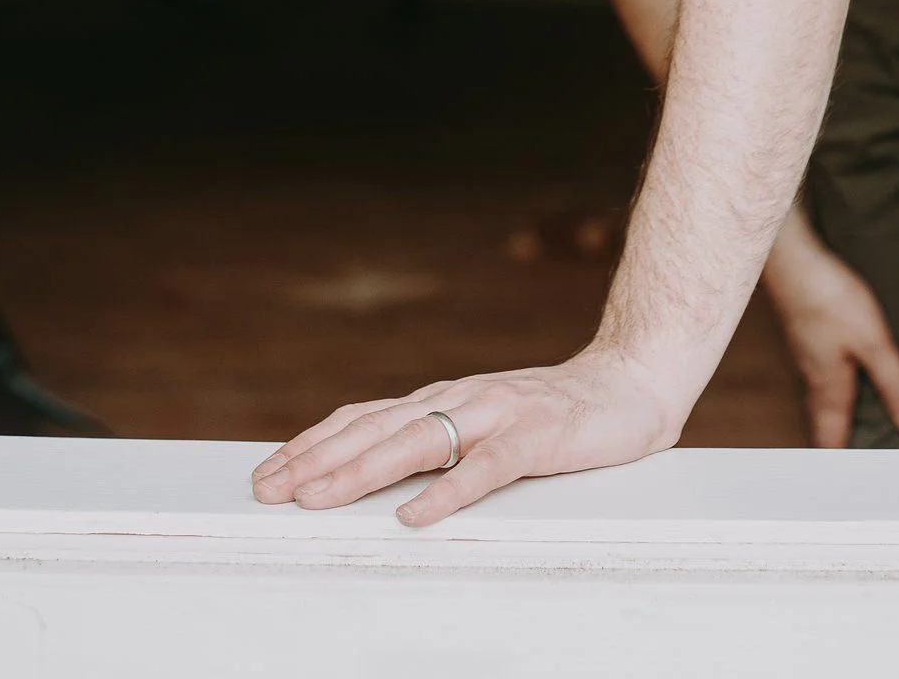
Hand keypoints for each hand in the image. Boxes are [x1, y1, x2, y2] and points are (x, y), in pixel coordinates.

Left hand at [252, 345, 678, 526]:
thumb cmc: (553, 415)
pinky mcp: (536, 436)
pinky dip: (447, 491)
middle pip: (376, 430)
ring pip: (418, 442)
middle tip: (271, 490)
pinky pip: (486, 468)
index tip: (268, 472)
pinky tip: (416, 514)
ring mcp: (497, 413)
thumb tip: (369, 472)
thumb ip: (436, 442)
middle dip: (318, 461)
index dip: (314, 444)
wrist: (630, 383)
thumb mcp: (482, 426)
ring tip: (320, 499)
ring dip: (362, 471)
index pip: (364, 418)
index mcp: (444, 400)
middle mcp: (461, 398)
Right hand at [764, 210, 898, 446]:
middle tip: (854, 460)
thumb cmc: (826, 296)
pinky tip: (845, 362)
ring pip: (821, 386)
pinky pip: (820, 359)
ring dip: (837, 405)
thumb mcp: (873, 342)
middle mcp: (812, 370)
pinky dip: (835, 373)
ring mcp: (806, 345)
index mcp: (827, 384)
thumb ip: (895, 383)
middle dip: (837, 437)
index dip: (836, 462)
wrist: (789, 254)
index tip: (844, 491)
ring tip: (857, 417)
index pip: (828, 435)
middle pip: (823, 414)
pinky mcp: (806, 321)